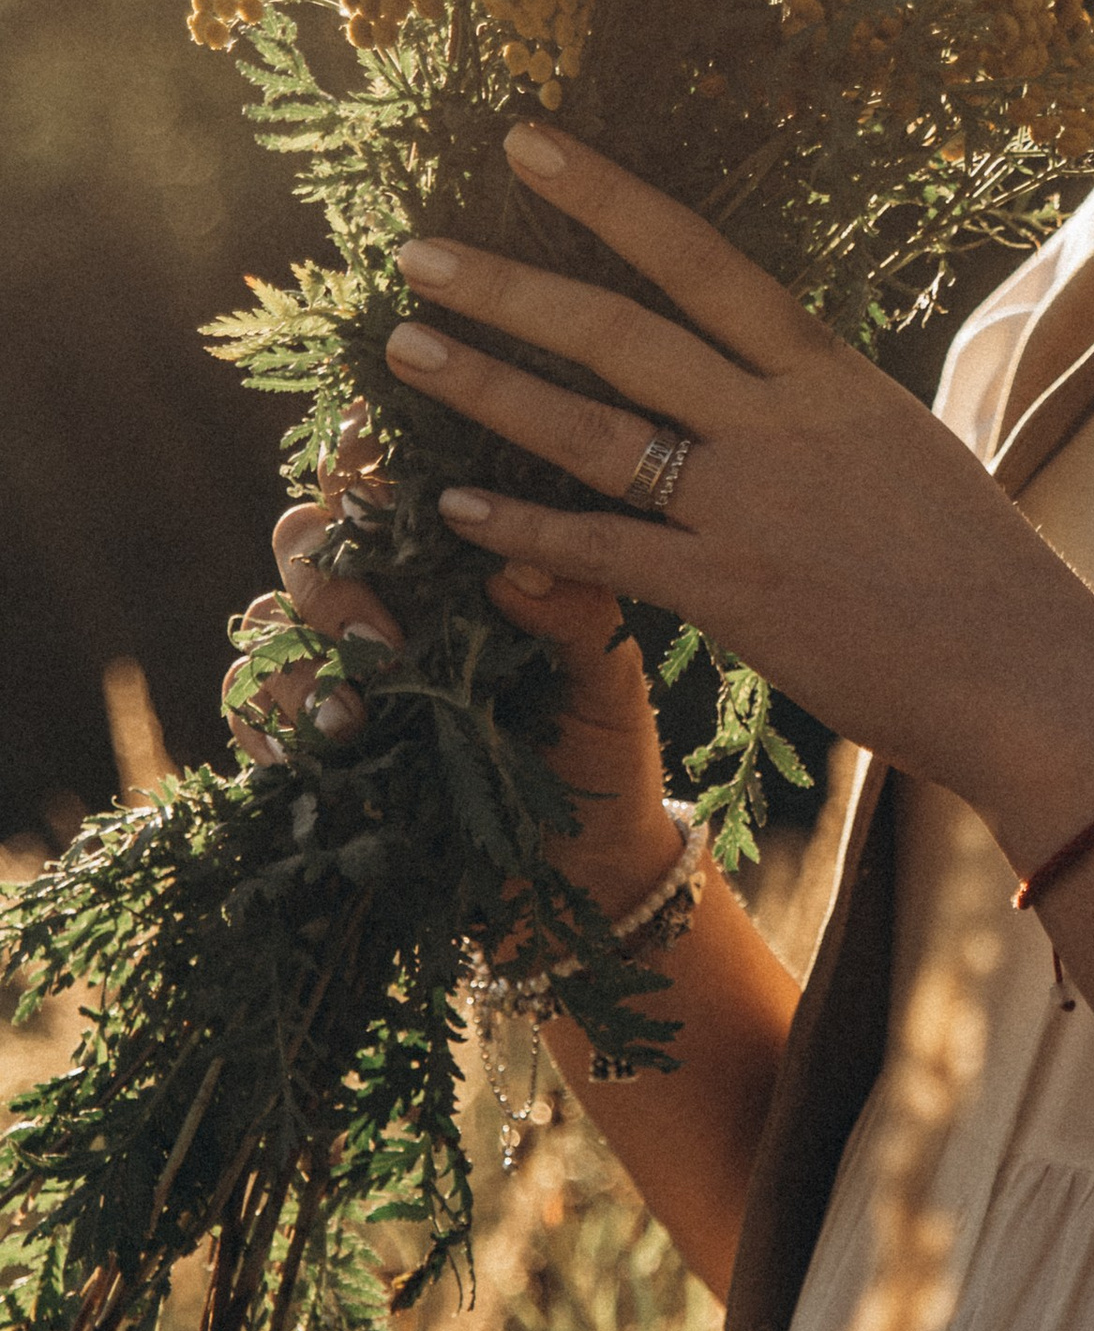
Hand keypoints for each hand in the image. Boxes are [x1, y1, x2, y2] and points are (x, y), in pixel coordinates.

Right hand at [229, 405, 677, 912]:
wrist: (585, 873)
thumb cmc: (602, 754)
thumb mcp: (607, 681)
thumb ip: (575, 613)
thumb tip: (515, 561)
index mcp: (452, 561)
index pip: (385, 481)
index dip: (361, 457)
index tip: (370, 465)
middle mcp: (385, 600)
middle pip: (306, 538)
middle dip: (331, 575)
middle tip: (387, 638)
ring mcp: (338, 668)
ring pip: (268, 621)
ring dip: (301, 660)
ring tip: (359, 716)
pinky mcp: (309, 740)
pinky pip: (249, 705)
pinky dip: (270, 719)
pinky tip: (323, 749)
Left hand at [377, 123, 1093, 827]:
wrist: (1031, 674)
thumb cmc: (984, 572)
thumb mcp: (908, 451)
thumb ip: (825, 412)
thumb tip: (772, 380)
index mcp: (832, 374)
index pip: (703, 259)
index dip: (607, 197)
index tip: (527, 144)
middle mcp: (783, 424)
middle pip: (623, 331)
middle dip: (509, 286)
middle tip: (414, 253)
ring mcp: (752, 507)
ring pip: (593, 429)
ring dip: (489, 386)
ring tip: (404, 351)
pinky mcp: (731, 593)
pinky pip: (601, 549)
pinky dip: (522, 526)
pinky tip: (454, 506)